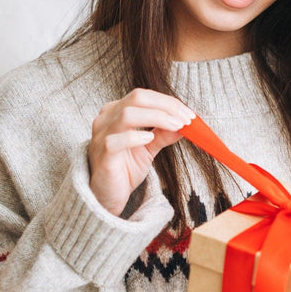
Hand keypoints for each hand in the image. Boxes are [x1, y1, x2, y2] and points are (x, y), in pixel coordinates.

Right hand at [88, 88, 194, 216]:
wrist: (107, 195)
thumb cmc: (124, 168)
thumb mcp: (149, 148)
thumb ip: (164, 134)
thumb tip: (185, 124)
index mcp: (116, 111)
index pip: (144, 96)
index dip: (169, 103)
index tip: (189, 115)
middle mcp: (106, 119)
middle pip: (137, 99)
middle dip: (166, 107)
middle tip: (186, 120)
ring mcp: (101, 135)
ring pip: (127, 115)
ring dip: (157, 118)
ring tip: (175, 127)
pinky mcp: (101, 155)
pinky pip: (115, 141)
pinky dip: (135, 137)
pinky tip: (149, 139)